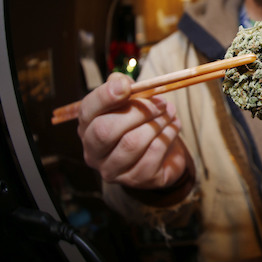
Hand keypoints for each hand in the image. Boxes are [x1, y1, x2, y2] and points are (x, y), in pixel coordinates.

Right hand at [77, 72, 189, 189]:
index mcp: (87, 127)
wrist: (161, 155)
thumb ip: (123, 88)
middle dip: (137, 112)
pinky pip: (153, 154)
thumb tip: (121, 81)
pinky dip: (168, 135)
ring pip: (132, 143)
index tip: (126, 86)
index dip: (105, 96)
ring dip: (157, 123)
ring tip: (170, 112)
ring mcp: (112, 170)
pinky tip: (174, 126)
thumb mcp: (130, 103)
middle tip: (160, 102)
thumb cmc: (139, 123)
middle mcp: (93, 152)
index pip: (88, 111)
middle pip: (106, 130)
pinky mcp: (135, 180)